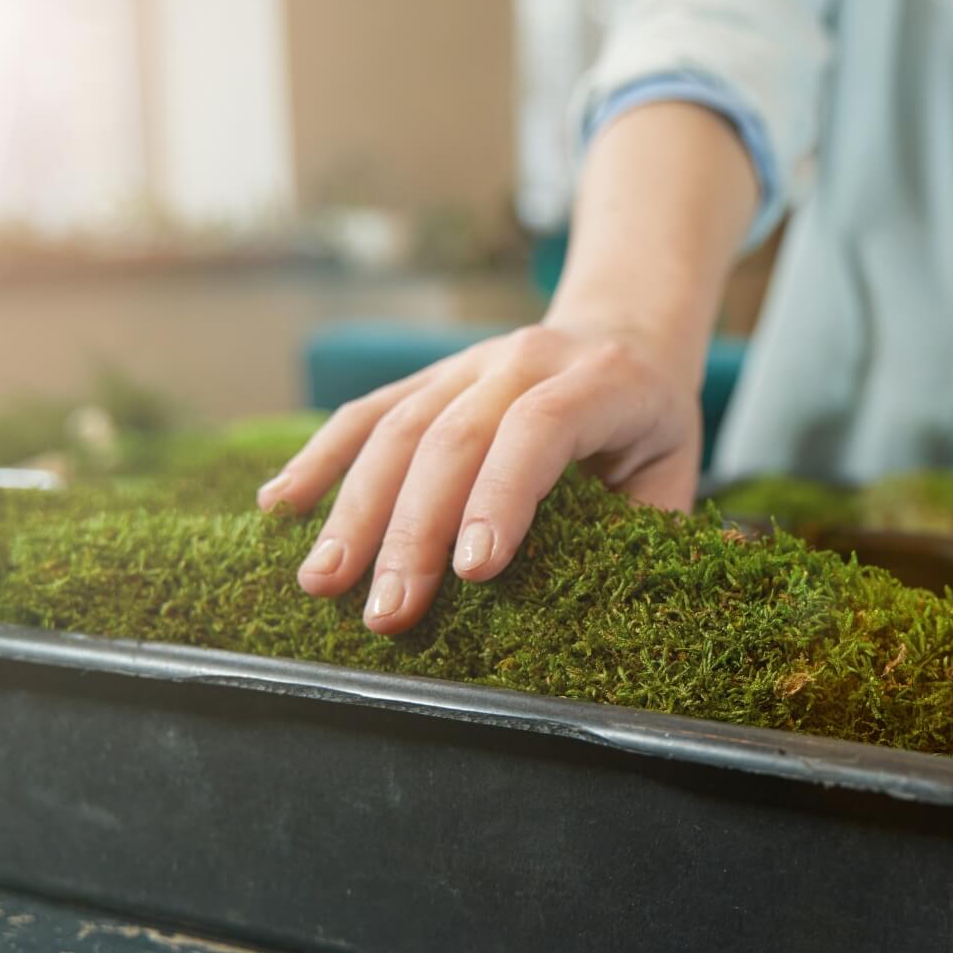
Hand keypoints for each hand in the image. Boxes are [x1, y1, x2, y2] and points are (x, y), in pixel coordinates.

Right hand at [256, 323, 702, 633]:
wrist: (626, 333)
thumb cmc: (650, 429)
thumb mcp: (672, 475)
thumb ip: (640, 534)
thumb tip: (603, 619)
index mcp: (603, 382)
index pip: (541, 429)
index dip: (502, 496)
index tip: (472, 571)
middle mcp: (526, 359)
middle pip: (454, 437)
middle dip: (413, 532)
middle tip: (388, 613)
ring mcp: (468, 364)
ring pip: (399, 427)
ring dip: (355, 509)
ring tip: (323, 581)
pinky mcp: (428, 376)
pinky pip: (365, 413)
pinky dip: (319, 459)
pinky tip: (279, 507)